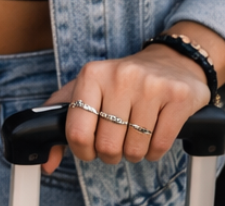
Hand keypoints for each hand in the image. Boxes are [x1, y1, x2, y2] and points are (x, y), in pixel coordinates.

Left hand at [41, 47, 210, 173]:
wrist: (168, 62)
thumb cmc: (120, 82)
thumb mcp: (85, 89)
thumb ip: (58, 119)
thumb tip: (47, 163)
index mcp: (92, 74)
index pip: (78, 132)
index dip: (83, 151)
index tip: (90, 148)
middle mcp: (120, 76)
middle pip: (107, 146)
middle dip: (111, 154)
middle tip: (116, 141)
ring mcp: (150, 85)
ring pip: (134, 149)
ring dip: (134, 152)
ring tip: (135, 134)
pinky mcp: (177, 97)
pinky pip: (160, 146)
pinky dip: (154, 151)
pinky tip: (153, 134)